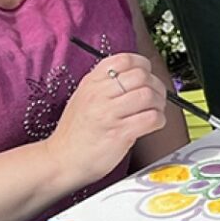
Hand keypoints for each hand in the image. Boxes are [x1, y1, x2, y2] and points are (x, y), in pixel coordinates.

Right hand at [46, 53, 166, 186]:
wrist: (61, 161)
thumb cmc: (76, 132)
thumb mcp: (83, 97)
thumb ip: (105, 84)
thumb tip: (138, 74)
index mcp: (91, 82)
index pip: (124, 59)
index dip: (143, 66)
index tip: (148, 76)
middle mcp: (99, 95)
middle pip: (141, 76)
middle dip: (156, 86)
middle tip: (156, 98)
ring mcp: (108, 114)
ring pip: (148, 95)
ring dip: (159, 104)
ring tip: (154, 112)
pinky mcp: (119, 133)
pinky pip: (151, 118)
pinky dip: (158, 120)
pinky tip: (152, 125)